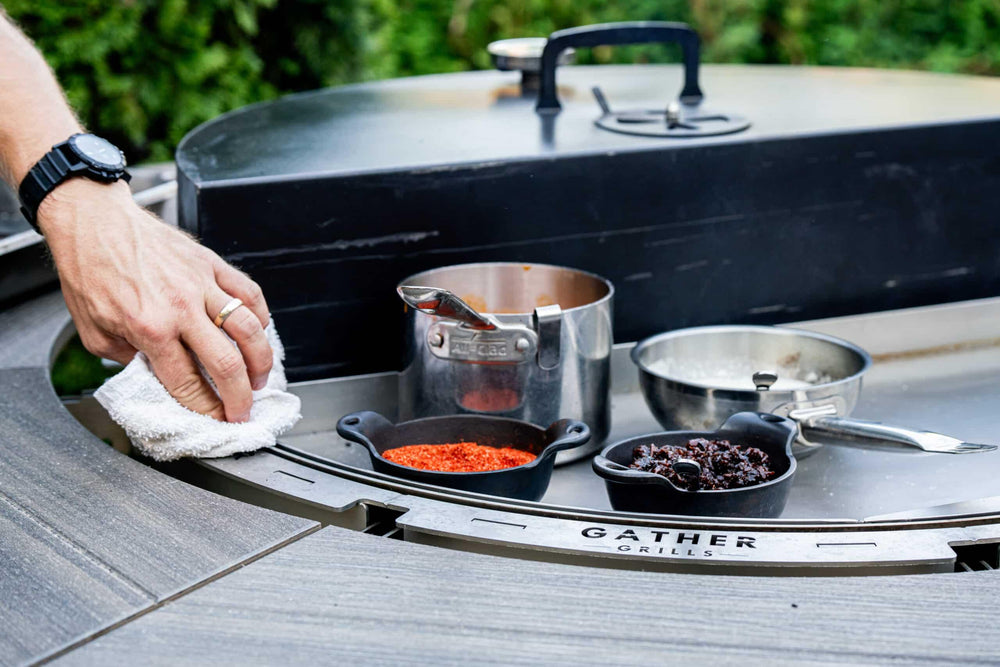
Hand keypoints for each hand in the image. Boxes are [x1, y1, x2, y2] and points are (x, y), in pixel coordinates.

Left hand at [40, 178, 272, 421]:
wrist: (93, 222)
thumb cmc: (89, 271)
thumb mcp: (93, 332)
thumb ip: (127, 359)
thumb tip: (154, 372)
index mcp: (150, 329)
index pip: (189, 383)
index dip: (208, 409)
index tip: (218, 420)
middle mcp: (181, 308)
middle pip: (227, 363)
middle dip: (241, 396)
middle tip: (244, 410)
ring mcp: (201, 284)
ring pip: (249, 328)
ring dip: (262, 360)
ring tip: (262, 376)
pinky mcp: (210, 263)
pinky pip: (249, 292)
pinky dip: (261, 316)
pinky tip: (260, 331)